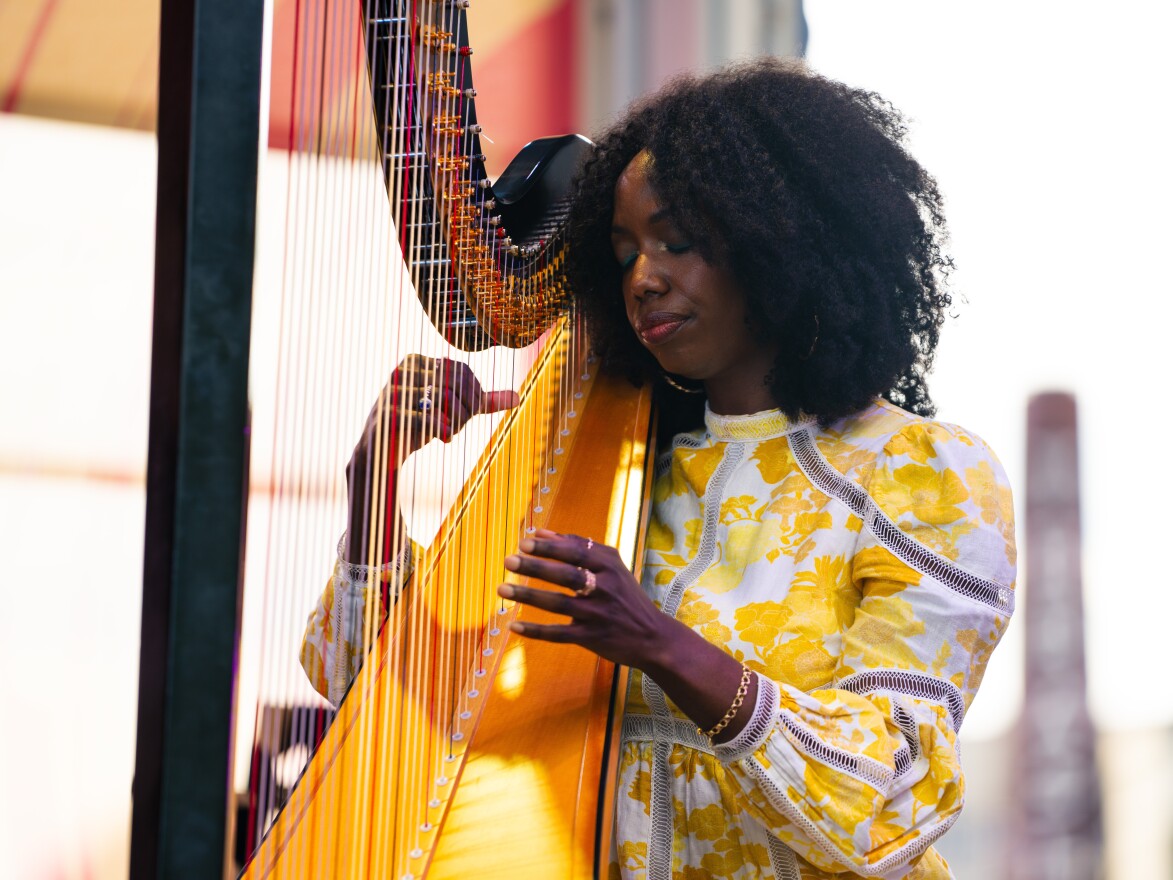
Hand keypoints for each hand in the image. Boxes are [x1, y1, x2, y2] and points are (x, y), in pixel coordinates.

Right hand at [350, 355, 518, 474]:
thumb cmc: (417, 425)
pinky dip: (441, 428)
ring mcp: (393, 391)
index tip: (470, 414)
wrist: (381, 452)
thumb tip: (517, 397)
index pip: (460, 370)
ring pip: (442, 398)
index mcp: (418, 362)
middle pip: (453, 383)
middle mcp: (404, 370)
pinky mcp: (388, 414)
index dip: (474, 394)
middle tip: (458, 427)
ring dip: (454, 420)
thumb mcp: (451, 410)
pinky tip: (443, 436)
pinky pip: (425, 417)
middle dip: (465, 409)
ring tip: (449, 432)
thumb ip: (480, 402)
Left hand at [497, 529, 669, 669]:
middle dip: (536, 566)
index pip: (577, 552)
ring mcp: (598, 615)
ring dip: (528, 595)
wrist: (653, 637)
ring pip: (558, 603)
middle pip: (566, 575)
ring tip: (502, 588)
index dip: (550, 547)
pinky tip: (514, 625)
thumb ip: (577, 546)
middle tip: (509, 560)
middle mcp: (606, 588)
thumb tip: (539, 531)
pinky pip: (559, 634)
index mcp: (610, 566)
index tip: (524, 541)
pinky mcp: (592, 638)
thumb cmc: (625, 596)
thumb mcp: (610, 567)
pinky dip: (536, 631)